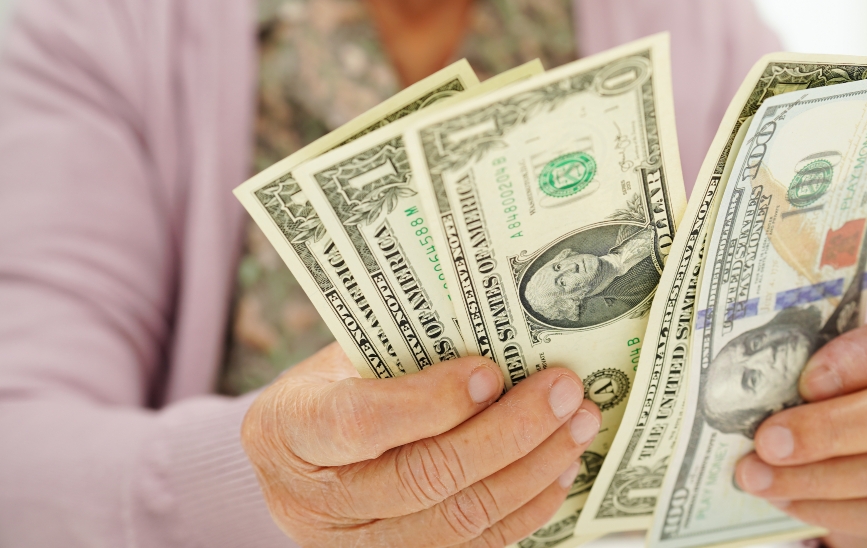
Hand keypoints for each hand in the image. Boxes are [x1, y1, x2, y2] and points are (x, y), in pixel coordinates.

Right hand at [242, 344, 600, 546]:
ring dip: (532, 470)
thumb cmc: (331, 390)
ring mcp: (357, 546)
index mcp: (288, 430)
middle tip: (563, 391)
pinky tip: (560, 469)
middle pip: (424, 478)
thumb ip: (404, 353)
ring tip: (577, 425)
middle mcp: (316, 502)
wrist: (295, 461)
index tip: (490, 372)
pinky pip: (473, 547)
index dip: (432, 401)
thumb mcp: (343, 358)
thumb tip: (502, 338)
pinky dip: (526, 508)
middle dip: (509, 433)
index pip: (359, 424)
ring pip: (458, 520)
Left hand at [734, 299, 866, 547]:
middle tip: (768, 441)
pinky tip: (789, 501)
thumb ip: (819, 359)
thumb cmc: (861, 382)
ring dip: (819, 478)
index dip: (863, 357)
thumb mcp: (848, 353)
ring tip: (760, 477)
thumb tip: (758, 385)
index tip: (807, 379)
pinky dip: (835, 510)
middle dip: (831, 429)